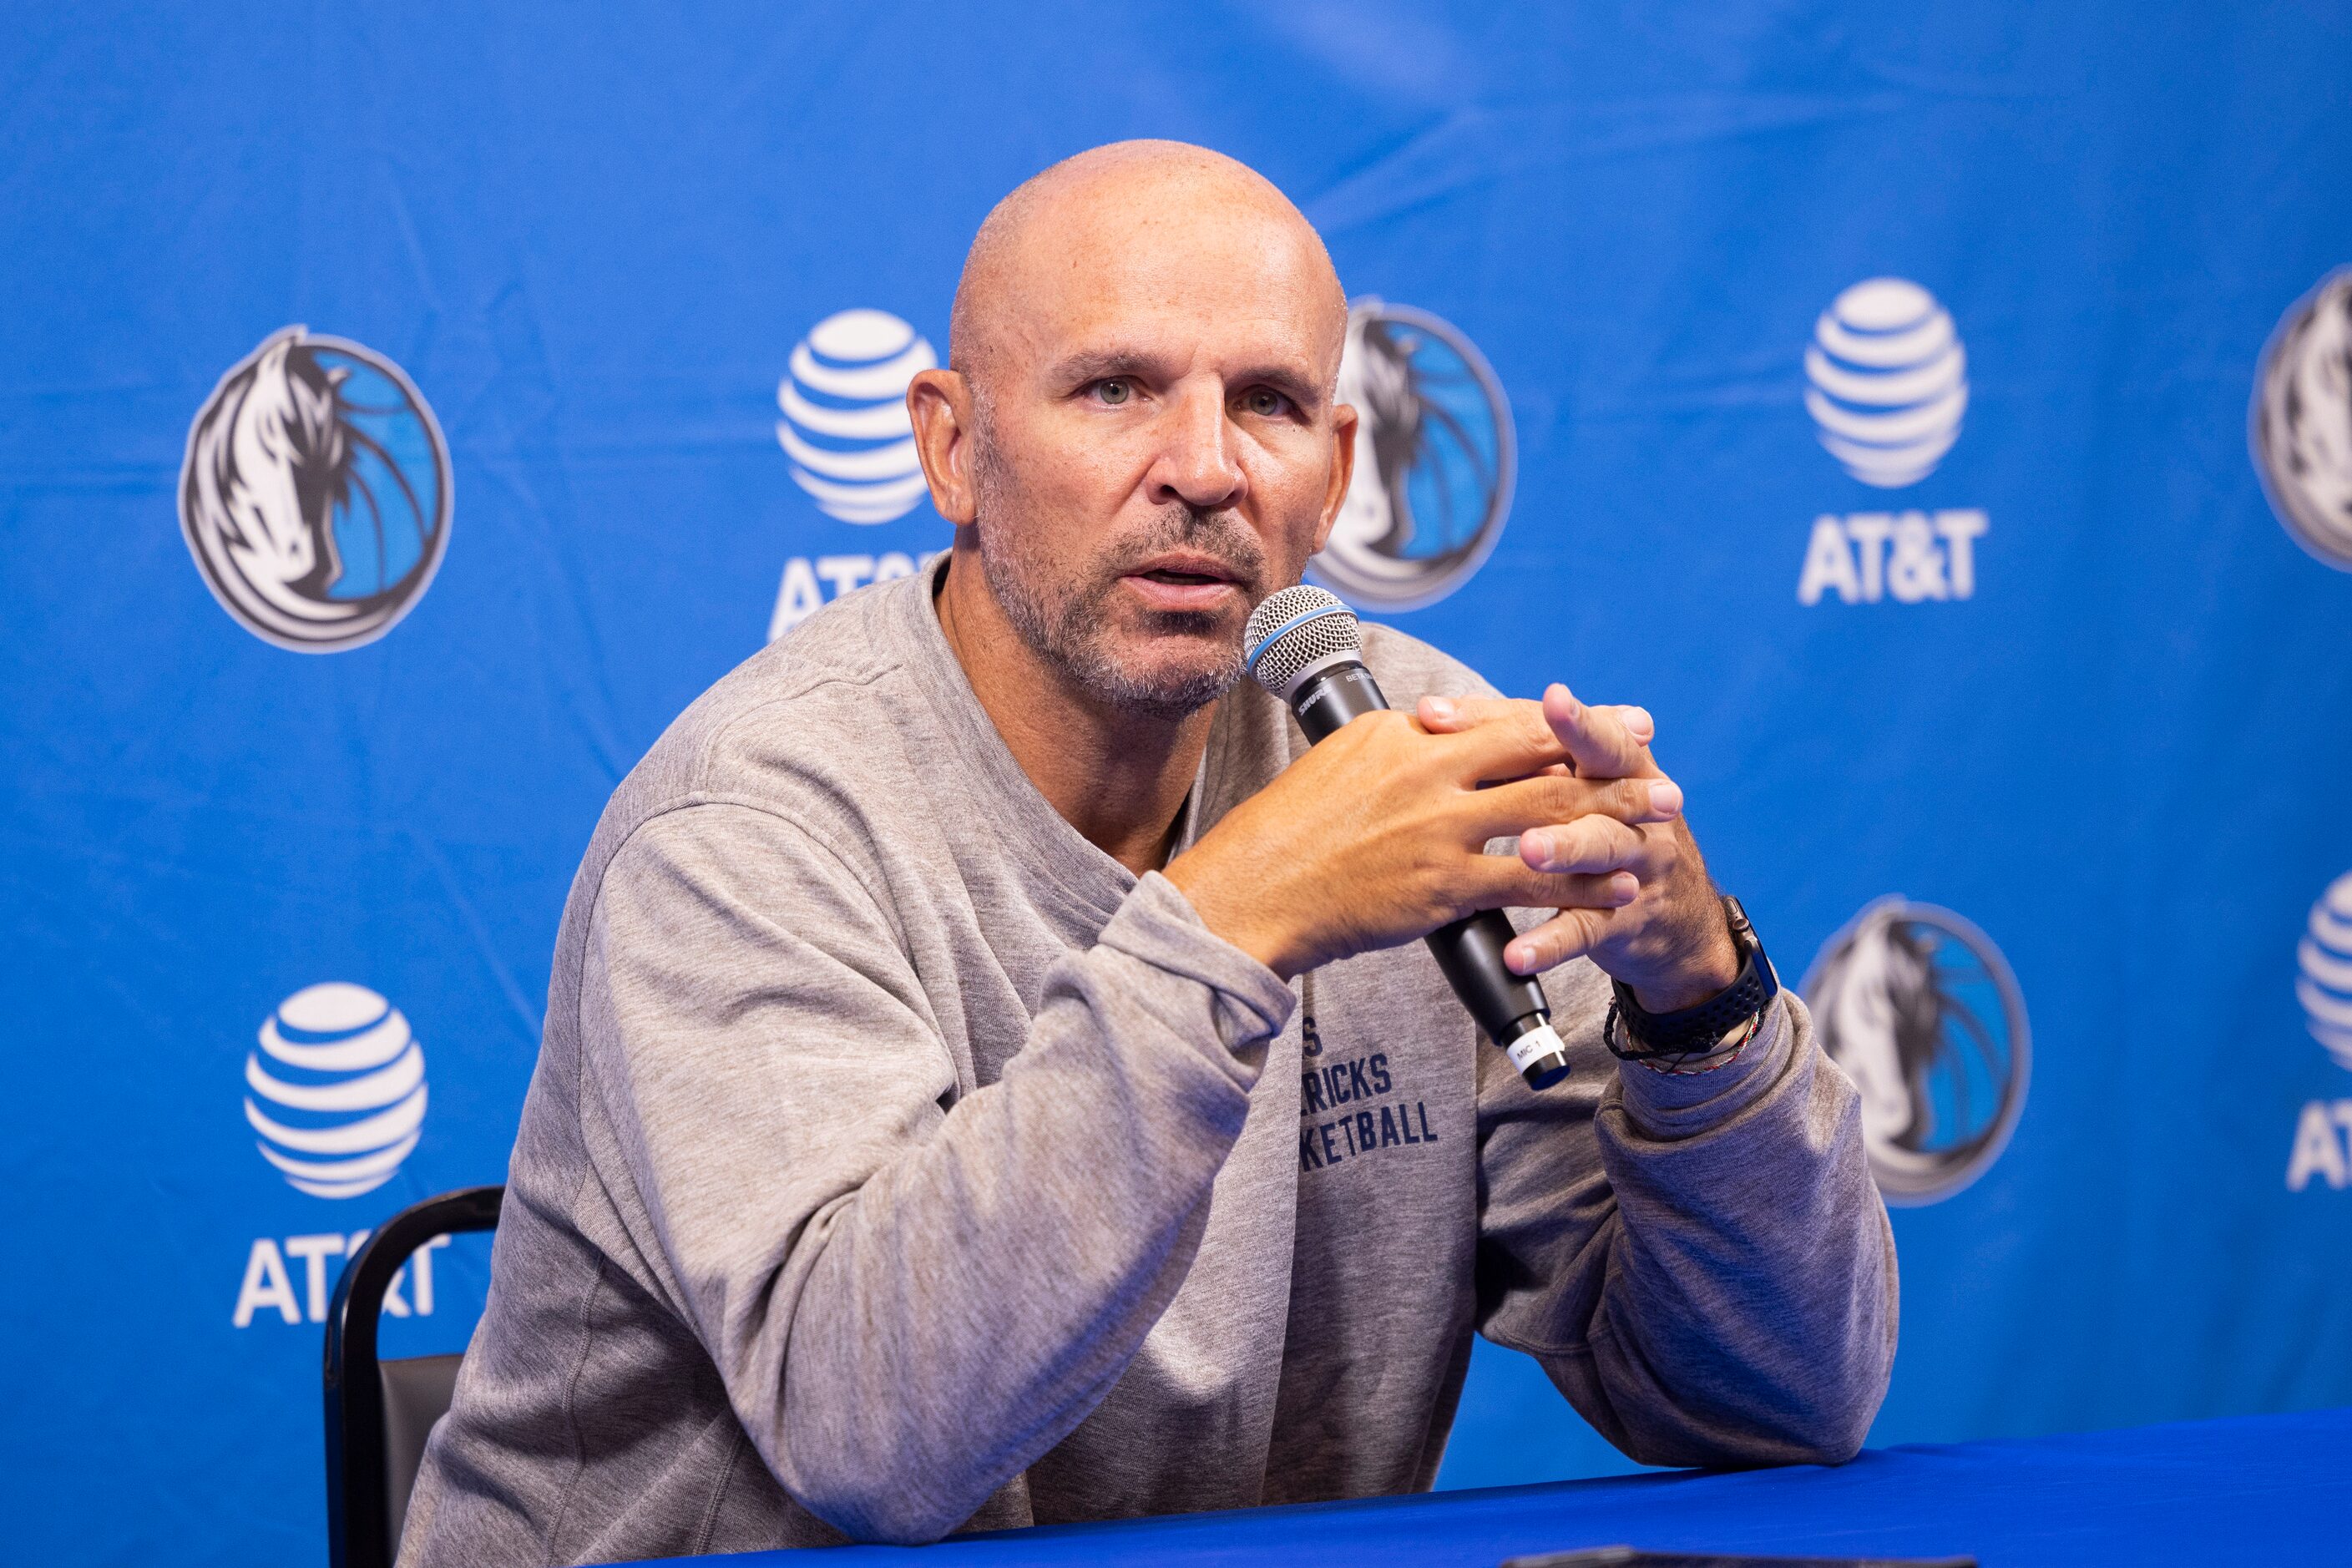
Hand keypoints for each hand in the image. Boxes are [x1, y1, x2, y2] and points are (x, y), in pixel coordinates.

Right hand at [1164, 701, 1680, 981]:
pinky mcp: (1444, 886)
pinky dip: (1583, 885)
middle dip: (1606, 751)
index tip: (1602, 712)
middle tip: (1654, 750)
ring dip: (1614, 811)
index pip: (1498, 719)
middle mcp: (1427, 771)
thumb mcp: (1339, 764)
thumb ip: (1398, 749)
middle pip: (1538, 751)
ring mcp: (1439, 828)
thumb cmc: (1285, 835)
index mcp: (1403, 735)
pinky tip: (1617, 887)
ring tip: (1660, 815)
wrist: (1252, 894)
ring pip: (1548, 811)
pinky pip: (1533, 883)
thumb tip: (1435, 732)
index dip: (1560, 717)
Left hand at [1417, 685, 1738, 1012]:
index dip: (1549, 715)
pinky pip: (1586, 928)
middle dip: (1567, 753)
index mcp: (1622, 759)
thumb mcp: (1580, 785)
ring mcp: (1637, 862)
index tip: (1530, 698)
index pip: (1581, 725)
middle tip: (1511, 761)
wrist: (1678, 922)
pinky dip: (1551, 942)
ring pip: (1602, 845)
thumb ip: (1522, 751)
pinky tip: (1518, 953)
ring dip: (1565, 845)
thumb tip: (1433, 716)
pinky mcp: (1626, 920)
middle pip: (1606, 770)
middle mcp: (1639, 802)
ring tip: (1528, 849)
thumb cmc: (1606, 831)